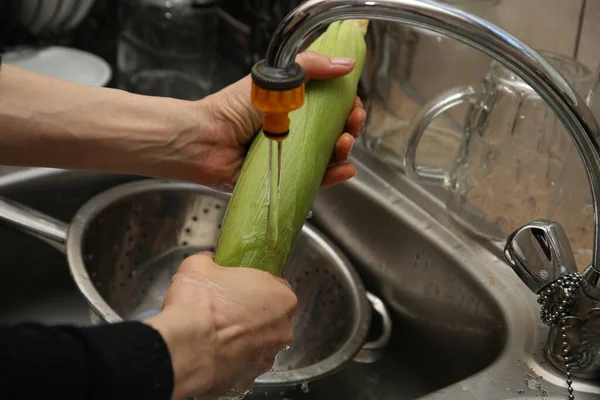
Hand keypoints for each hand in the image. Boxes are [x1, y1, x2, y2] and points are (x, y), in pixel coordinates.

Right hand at [145, 253, 296, 399]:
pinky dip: (230, 359)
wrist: (185, 347)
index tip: (238, 287)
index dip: (254, 284)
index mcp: (281, 297)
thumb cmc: (199, 304)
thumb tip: (211, 261)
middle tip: (225, 307)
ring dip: (241, 337)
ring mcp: (267, 357)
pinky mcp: (249, 379)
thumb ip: (212, 261)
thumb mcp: (200, 265)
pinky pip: (242, 365)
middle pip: (270, 316)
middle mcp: (282, 329)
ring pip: (257, 342)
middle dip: (249, 312)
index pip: (275, 285)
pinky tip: (212, 350)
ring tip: (215, 331)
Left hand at [200, 51, 365, 189]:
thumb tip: (345, 64)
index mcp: (294, 105)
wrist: (206, 140)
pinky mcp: (286, 178)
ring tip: (344, 144)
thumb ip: (309, 66)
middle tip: (353, 121)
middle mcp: (296, 131)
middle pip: (335, 130)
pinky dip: (334, 176)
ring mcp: (292, 156)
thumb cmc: (232, 109)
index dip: (346, 104)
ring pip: (329, 156)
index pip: (331, 105)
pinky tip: (345, 169)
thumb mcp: (274, 78)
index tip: (353, 101)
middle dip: (350, 125)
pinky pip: (316, 179)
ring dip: (344, 150)